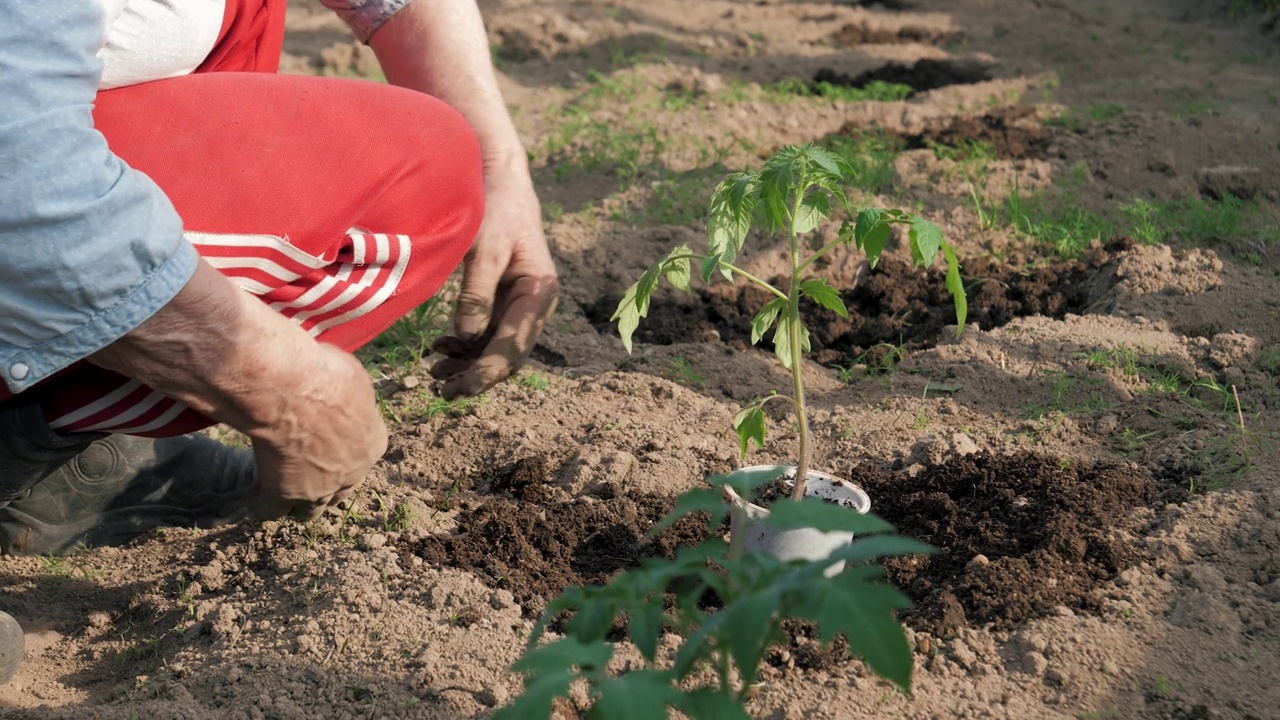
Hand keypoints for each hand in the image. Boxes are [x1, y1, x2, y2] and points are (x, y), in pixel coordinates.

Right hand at [247, 341, 387, 520]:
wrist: (291, 389)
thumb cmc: (323, 374)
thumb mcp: (353, 378)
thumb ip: (352, 396)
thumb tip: (344, 393)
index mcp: (373, 444)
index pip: (360, 458)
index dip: (339, 451)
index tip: (321, 440)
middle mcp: (353, 473)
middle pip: (340, 492)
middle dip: (324, 483)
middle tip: (303, 468)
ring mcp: (320, 489)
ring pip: (310, 511)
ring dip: (298, 501)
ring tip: (279, 485)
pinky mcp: (285, 495)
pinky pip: (270, 511)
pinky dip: (262, 503)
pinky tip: (253, 492)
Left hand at [430, 164, 558, 398]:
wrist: (500, 179)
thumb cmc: (495, 208)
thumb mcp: (485, 247)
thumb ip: (477, 292)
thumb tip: (467, 336)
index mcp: (539, 291)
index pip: (515, 344)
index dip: (488, 370)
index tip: (462, 388)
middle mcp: (535, 303)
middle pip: (509, 354)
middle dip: (477, 375)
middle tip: (442, 392)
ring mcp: (519, 303)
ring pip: (497, 347)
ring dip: (469, 364)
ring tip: (435, 374)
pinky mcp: (503, 298)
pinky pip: (487, 332)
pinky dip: (465, 345)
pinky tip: (441, 347)